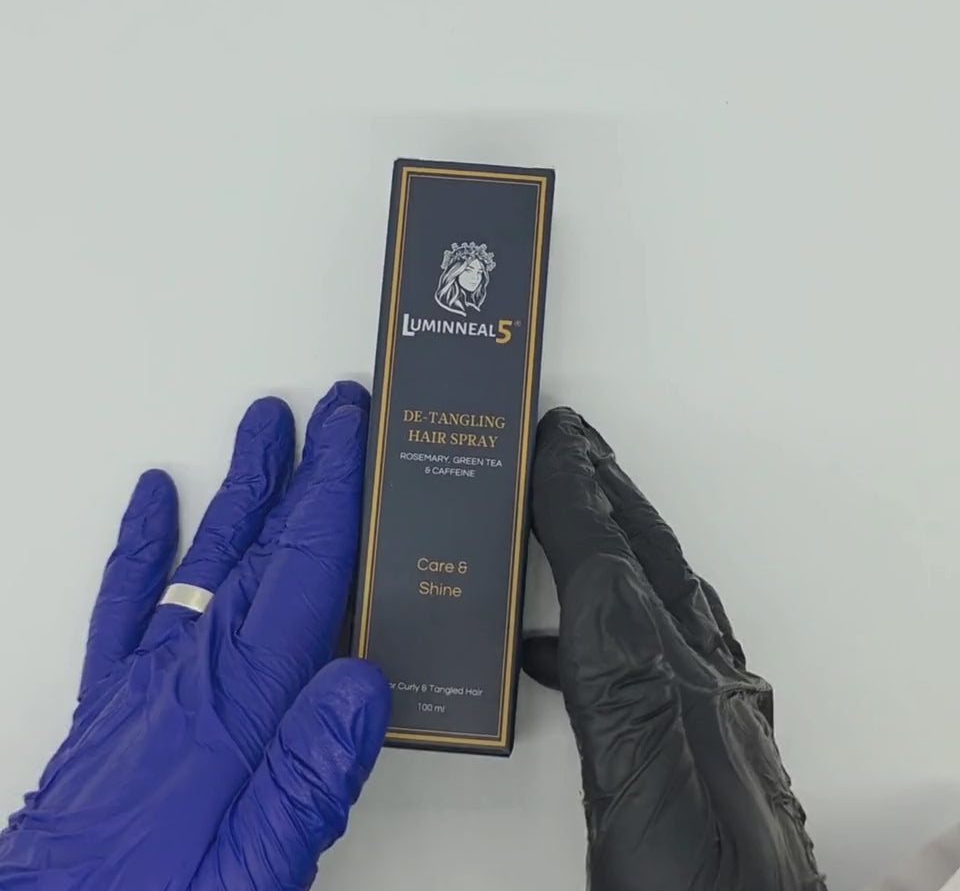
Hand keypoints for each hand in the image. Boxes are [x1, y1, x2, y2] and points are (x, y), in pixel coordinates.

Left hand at [0, 382, 389, 890]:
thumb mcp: (251, 875)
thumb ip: (308, 778)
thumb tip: (363, 682)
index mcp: (233, 705)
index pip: (298, 567)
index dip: (330, 488)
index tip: (348, 429)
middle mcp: (186, 672)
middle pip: (262, 546)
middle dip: (304, 471)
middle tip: (329, 412)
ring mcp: (143, 679)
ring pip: (203, 556)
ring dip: (241, 489)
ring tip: (262, 429)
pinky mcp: (111, 701)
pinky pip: (127, 601)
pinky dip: (144, 545)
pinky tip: (155, 498)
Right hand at [522, 408, 826, 890]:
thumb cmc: (695, 889)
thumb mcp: (634, 786)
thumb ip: (614, 695)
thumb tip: (562, 635)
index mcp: (670, 694)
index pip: (613, 566)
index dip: (576, 495)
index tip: (555, 438)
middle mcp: (702, 687)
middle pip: (650, 559)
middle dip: (606, 490)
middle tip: (575, 443)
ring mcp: (714, 708)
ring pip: (662, 591)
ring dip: (615, 541)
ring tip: (576, 513)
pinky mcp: (715, 738)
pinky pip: (665, 640)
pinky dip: (616, 614)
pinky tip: (573, 641)